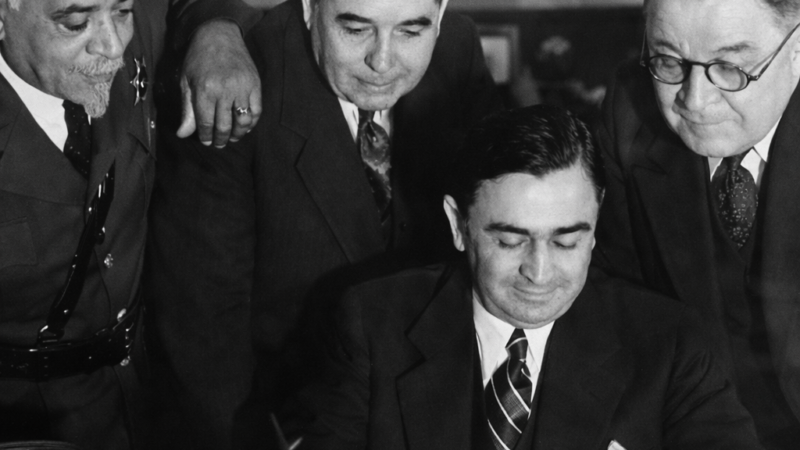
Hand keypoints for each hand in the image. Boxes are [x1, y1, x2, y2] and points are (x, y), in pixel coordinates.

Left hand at [177, 20, 261, 147]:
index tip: (206, 141)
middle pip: (225, 126)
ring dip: (238, 134)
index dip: (205, 136)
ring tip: (232, 137)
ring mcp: (243, 87)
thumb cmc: (198, 59)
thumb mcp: (187, 82)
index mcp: (205, 90)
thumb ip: (187, 110)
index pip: (206, 123)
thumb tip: (182, 134)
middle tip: (219, 144)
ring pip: (243, 122)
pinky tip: (244, 126)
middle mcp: (225, 90)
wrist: (219, 35)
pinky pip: (256, 111)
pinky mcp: (255, 84)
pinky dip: (251, 122)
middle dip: (221, 139)